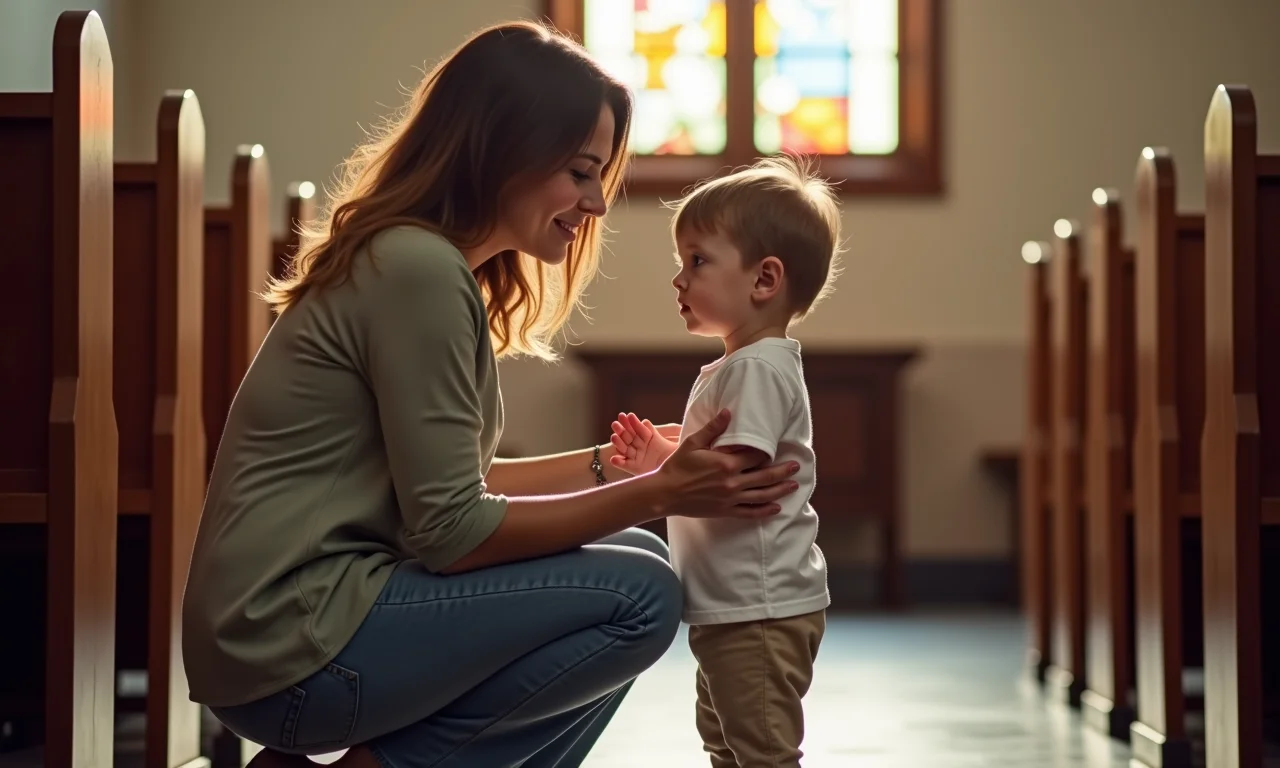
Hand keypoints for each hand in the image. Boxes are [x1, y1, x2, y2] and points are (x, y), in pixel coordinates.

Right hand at [609, 412, 676, 475]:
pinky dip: (618, 462)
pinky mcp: (634, 468)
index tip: (629, 415)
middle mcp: (641, 446)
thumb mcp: (673, 444)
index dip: (635, 423)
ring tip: (614, 437)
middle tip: (615, 423)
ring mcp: (636, 457)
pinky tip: (614, 459)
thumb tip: (646, 421)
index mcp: (649, 438)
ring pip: (625, 449)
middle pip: (629, 437)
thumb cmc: (674, 457)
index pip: (640, 429)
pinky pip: (624, 464)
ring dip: (618, 443)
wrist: (675, 474)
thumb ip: (668, 431)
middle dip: (622, 429)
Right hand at [654, 409, 799, 519]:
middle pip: (764, 476)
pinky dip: (765, 511)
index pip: (755, 456)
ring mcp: (730, 498)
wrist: (664, 493)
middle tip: (796, 467)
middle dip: (782, 471)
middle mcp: (732, 482)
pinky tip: (776, 508)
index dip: (767, 452)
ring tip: (793, 486)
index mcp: (726, 463)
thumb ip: (713, 428)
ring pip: (762, 495)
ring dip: (780, 490)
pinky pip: (750, 512)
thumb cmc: (677, 466)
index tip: (776, 449)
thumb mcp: (693, 443)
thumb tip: (728, 412)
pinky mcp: (725, 511)